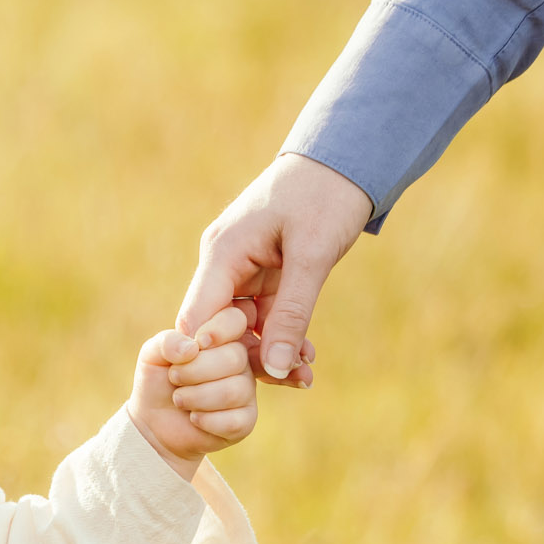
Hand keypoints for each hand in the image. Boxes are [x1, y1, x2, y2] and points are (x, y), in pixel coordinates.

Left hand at [133, 304, 258, 478]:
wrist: (154, 421)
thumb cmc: (158, 381)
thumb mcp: (153, 355)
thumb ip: (167, 342)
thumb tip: (192, 348)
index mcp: (221, 337)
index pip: (235, 320)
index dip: (216, 330)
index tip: (195, 343)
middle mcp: (240, 361)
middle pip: (235, 357)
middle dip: (194, 370)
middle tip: (174, 378)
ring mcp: (246, 390)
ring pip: (234, 390)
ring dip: (196, 397)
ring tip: (179, 399)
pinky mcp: (245, 420)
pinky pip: (234, 420)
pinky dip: (205, 421)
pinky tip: (194, 418)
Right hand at [175, 152, 372, 386]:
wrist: (347, 156)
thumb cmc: (327, 195)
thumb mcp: (313, 256)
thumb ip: (292, 313)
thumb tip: (273, 368)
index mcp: (222, 253)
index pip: (196, 321)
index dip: (209, 358)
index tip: (237, 387)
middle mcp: (224, 262)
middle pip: (218, 328)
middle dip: (248, 360)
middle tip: (290, 383)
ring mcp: (242, 267)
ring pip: (244, 326)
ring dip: (271, 352)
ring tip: (305, 376)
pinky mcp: (264, 271)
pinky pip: (265, 314)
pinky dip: (283, 335)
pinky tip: (306, 357)